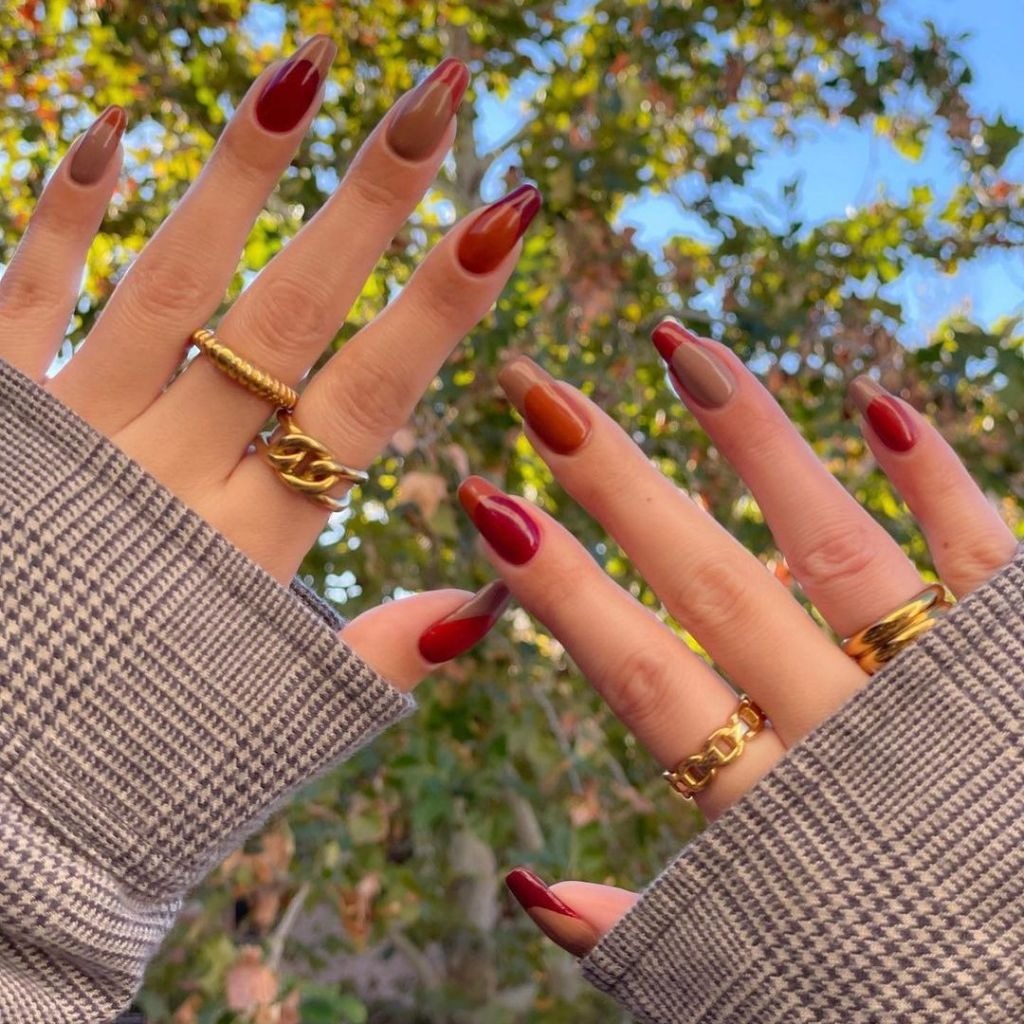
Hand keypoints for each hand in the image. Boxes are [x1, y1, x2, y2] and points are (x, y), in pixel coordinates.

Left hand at [0, 38, 538, 684]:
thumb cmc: (134, 762)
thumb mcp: (276, 721)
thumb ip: (382, 655)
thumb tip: (496, 598)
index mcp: (254, 546)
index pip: (369, 401)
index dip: (439, 308)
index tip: (505, 213)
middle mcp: (169, 478)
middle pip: (284, 318)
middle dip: (369, 203)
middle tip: (439, 93)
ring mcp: (70, 445)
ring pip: (166, 287)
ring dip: (237, 178)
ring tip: (304, 69)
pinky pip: (20, 307)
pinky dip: (58, 224)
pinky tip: (102, 135)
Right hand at [459, 318, 1016, 955]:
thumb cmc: (894, 981)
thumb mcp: (759, 971)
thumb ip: (647, 930)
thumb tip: (526, 889)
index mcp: (771, 813)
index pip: (643, 676)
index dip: (563, 590)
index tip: (489, 504)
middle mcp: (848, 739)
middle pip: (714, 588)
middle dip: (617, 484)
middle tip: (538, 391)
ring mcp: (940, 695)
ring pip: (833, 547)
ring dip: (754, 444)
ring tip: (680, 346)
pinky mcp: (1023, 669)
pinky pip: (985, 564)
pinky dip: (937, 480)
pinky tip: (877, 401)